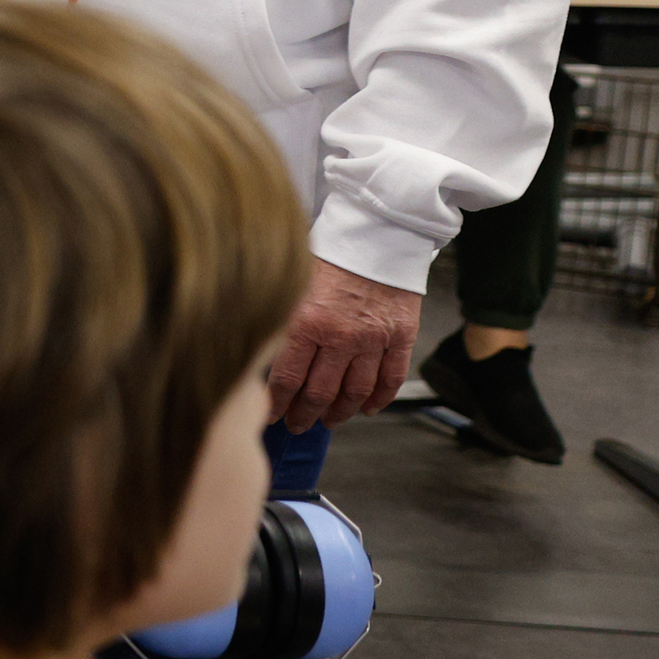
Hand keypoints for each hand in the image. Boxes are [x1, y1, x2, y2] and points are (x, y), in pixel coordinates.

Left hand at [268, 257, 419, 430]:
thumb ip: (277, 317)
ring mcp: (374, 339)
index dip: (277, 404)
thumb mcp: (289, 282)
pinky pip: (390, 378)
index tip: (271, 416)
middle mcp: (341, 337)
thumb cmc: (328, 253)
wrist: (377, 232)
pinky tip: (368, 408)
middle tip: (297, 425)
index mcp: (307, 323)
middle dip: (305, 415)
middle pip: (320, 392)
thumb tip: (256, 348)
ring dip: (340, 412)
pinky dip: (380, 398)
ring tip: (328, 421)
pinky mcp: (401, 335)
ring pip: (355, 392)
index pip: (287, 379)